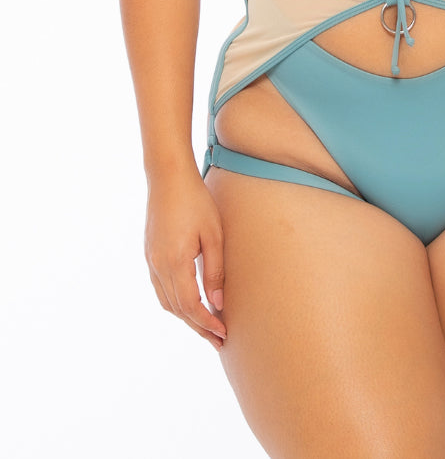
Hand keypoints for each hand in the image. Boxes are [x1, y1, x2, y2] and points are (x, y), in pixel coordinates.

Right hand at [144, 170, 226, 349]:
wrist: (168, 176)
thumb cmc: (196, 201)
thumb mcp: (213, 235)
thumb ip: (215, 271)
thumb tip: (217, 304)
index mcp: (174, 263)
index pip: (190, 306)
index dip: (206, 324)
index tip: (223, 334)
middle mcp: (158, 266)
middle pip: (177, 309)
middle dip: (198, 326)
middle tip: (218, 340)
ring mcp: (151, 260)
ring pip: (166, 301)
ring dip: (185, 316)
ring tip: (206, 325)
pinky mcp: (150, 253)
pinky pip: (160, 288)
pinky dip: (175, 301)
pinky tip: (189, 302)